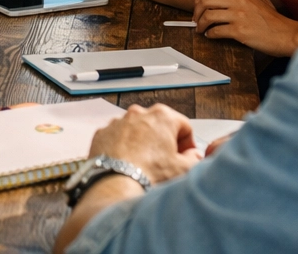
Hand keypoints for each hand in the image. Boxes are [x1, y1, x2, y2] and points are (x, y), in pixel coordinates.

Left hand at [88, 103, 202, 184]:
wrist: (115, 184)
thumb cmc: (148, 174)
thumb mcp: (183, 170)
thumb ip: (194, 159)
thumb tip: (194, 156)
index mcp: (162, 116)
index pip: (184, 125)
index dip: (188, 143)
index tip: (185, 156)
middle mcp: (139, 113)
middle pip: (159, 125)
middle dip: (164, 141)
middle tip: (166, 162)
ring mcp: (118, 122)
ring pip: (137, 130)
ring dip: (143, 143)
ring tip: (144, 165)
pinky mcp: (102, 133)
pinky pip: (118, 137)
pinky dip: (123, 147)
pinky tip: (127, 164)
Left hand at [193, 0, 297, 56]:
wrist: (286, 34)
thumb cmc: (274, 20)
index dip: (201, 1)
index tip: (198, 8)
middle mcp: (239, 0)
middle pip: (206, 1)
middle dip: (196, 11)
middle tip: (195, 19)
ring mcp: (239, 15)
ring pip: (209, 16)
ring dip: (200, 24)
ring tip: (200, 29)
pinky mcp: (239, 31)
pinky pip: (217, 31)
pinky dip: (210, 34)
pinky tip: (210, 36)